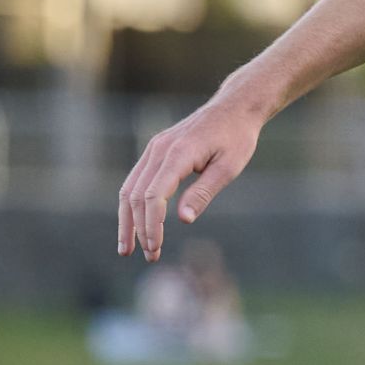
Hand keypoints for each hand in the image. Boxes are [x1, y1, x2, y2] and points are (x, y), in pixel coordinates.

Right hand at [117, 99, 263, 260]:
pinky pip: (135, 181)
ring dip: (127, 220)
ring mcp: (153, 148)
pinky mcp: (155, 151)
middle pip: (135, 195)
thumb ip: (204, 192)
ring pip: (128, 189)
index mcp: (178, 153)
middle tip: (149, 256)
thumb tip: (183, 220)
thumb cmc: (237, 138)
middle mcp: (158, 149)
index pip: (153, 195)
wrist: (234, 108)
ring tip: (128, 248)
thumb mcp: (228, 167)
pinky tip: (134, 224)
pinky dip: (131, 204)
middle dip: (139, 229)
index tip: (156, 247)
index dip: (152, 224)